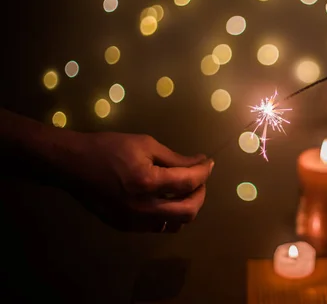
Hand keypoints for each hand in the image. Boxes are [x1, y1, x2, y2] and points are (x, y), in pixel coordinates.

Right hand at [61, 132, 212, 232]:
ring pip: (175, 224)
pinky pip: (157, 226)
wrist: (71, 165)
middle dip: (200, 195)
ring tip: (184, 189)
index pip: (188, 183)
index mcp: (147, 182)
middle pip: (188, 212)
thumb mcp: (145, 145)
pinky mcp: (124, 227)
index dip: (204, 172)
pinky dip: (169, 214)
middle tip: (200, 180)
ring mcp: (132, 221)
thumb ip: (175, 158)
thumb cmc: (109, 148)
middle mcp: (142, 208)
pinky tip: (166, 199)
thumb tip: (200, 163)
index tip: (209, 163)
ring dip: (186, 207)